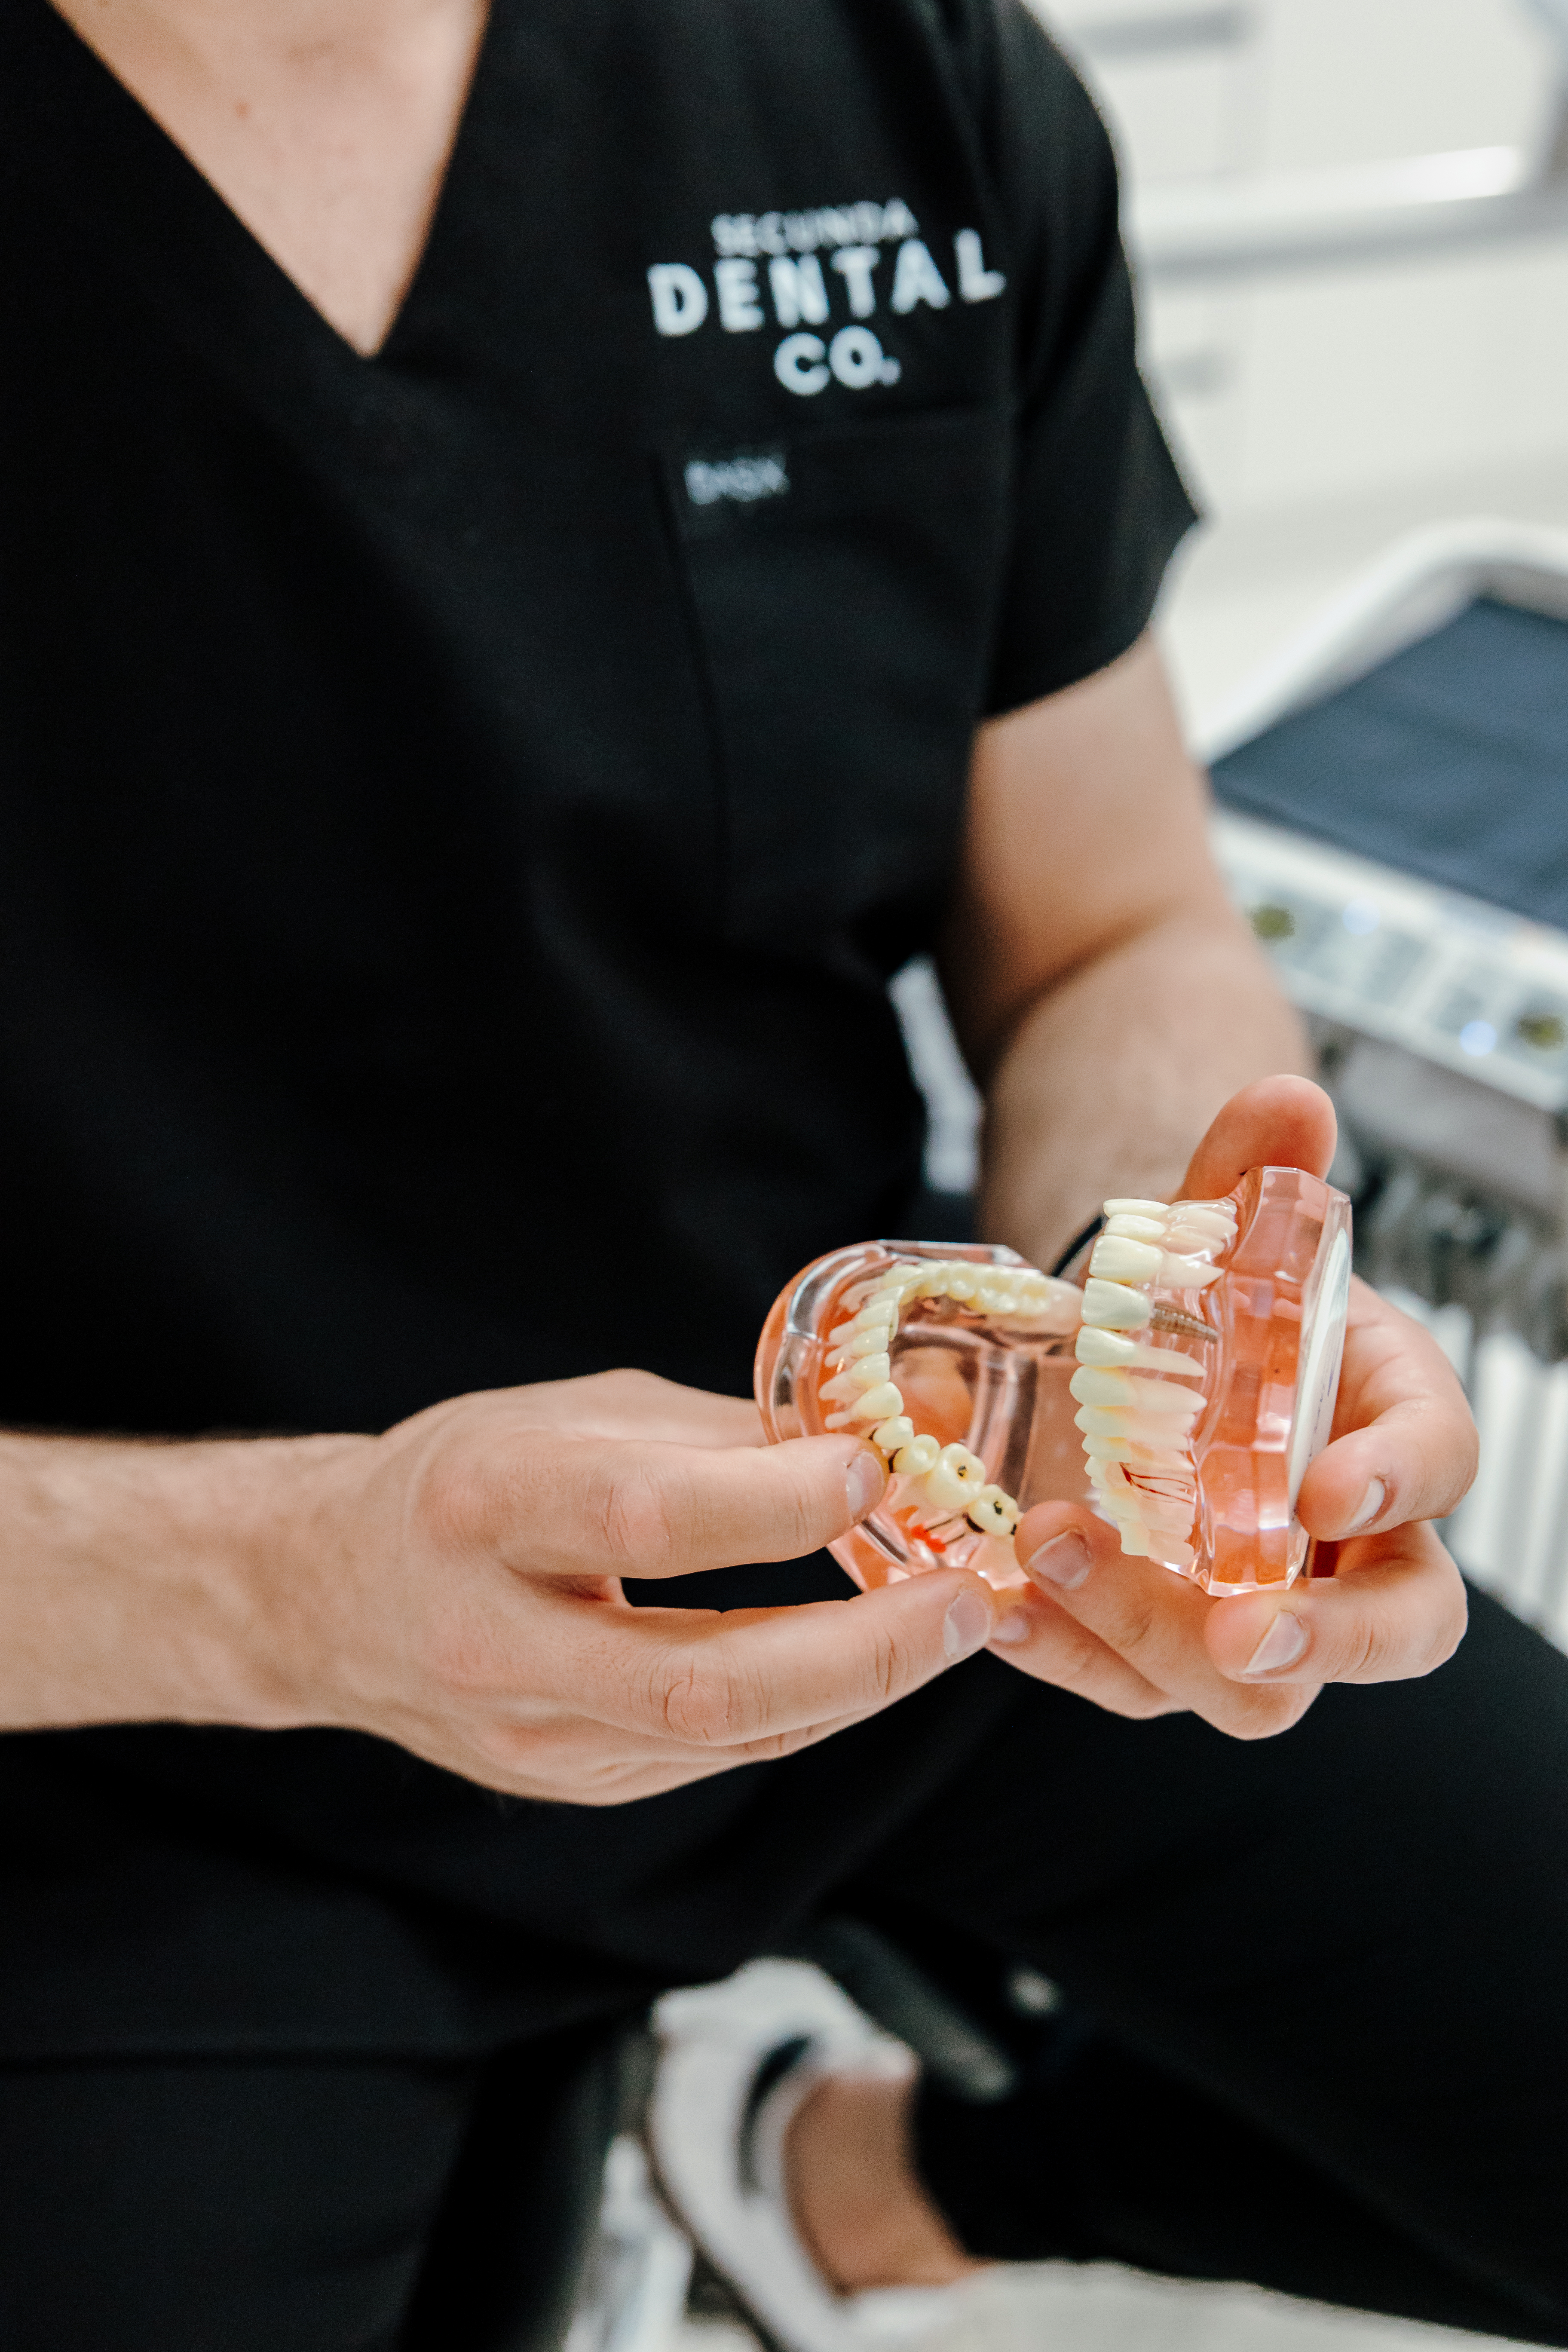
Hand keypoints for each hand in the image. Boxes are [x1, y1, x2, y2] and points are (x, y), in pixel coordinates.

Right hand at [268, 1370, 1002, 1802]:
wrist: (331, 1594)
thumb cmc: (466, 1476)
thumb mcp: (570, 1416)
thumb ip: (716, 1433)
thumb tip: (878, 1429)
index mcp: (483, 1507)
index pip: (645, 1519)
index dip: (776, 1502)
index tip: (876, 1468)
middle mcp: (494, 1636)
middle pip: (701, 1678)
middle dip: (861, 1647)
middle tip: (965, 1598)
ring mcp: (528, 1732)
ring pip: (725, 1734)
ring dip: (861, 1684)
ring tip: (952, 1623)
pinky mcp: (565, 1784)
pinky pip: (714, 1755)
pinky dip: (808, 1707)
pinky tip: (865, 1659)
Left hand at [989, 1076, 1475, 1736]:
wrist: (1147, 1356)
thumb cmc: (1222, 1305)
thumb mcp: (1229, 1232)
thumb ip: (1255, 1170)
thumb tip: (1283, 1098)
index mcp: (1394, 1426)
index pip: (1442, 1466)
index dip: (1402, 1483)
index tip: (1332, 1488)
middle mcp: (1350, 1543)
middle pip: (1387, 1630)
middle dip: (1322, 1644)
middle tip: (1239, 1633)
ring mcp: (1259, 1609)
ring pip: (1248, 1687)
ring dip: (1150, 1635)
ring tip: (1050, 1556)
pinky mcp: (1164, 1644)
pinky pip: (1132, 1681)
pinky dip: (1066, 1653)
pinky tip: (1002, 1604)